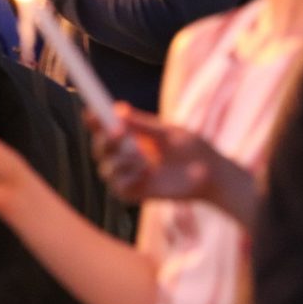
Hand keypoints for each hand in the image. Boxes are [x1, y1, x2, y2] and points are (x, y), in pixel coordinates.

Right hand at [88, 102, 222, 203]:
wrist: (210, 175)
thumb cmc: (192, 148)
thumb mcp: (168, 133)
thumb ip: (143, 126)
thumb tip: (118, 110)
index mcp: (132, 135)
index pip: (105, 127)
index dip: (95, 120)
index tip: (92, 113)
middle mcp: (126, 154)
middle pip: (99, 148)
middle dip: (105, 140)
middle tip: (119, 133)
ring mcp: (129, 175)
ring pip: (106, 168)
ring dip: (121, 161)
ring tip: (144, 160)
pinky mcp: (135, 193)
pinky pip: (118, 187)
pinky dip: (129, 178)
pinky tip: (147, 173)